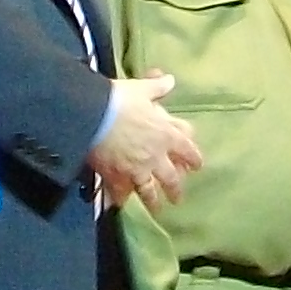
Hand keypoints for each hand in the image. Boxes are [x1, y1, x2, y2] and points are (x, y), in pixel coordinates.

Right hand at [93, 75, 203, 204]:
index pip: (187, 149)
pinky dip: (119, 200)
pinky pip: (120, 193)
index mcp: (166, 135)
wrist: (92, 116)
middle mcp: (155, 157)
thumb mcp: (141, 89)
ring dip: (153, 201)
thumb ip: (157, 88)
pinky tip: (120, 205)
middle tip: (178, 198)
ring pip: (149, 191)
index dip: (193, 158)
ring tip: (156, 209)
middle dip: (176, 189)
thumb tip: (170, 80)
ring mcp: (137, 170)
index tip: (197, 166)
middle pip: (171, 178)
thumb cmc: (120, 100)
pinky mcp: (117, 177)